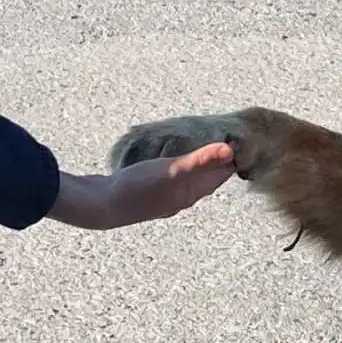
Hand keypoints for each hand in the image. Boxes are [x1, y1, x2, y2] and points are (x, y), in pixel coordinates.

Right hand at [47, 141, 234, 229]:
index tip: (242, 138)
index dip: (231, 158)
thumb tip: (230, 150)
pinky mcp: (145, 189)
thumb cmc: (136, 190)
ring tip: (201, 142)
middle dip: (216, 159)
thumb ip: (200, 160)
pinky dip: (175, 163)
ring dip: (195, 162)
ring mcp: (162, 196)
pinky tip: (168, 155)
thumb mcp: (171, 171)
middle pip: (206, 177)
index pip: (219, 175)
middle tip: (224, 135)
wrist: (99, 207)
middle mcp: (179, 198)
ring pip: (187, 177)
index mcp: (189, 194)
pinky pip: (168, 175)